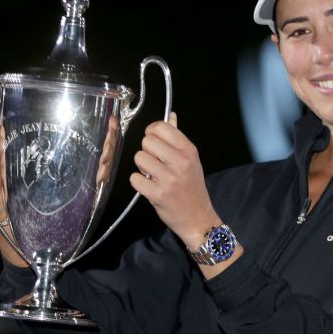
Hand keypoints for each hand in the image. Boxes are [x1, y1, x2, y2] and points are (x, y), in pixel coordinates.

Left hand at [130, 113, 219, 247]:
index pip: (161, 127)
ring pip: (139, 158)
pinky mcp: (157, 194)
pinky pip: (135, 178)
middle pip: (147, 141)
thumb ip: (178, 139)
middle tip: (155, 162)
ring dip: (142, 167)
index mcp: (188, 150)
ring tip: (153, 175)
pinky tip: (149, 186)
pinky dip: (139, 182)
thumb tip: (171, 116)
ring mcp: (169, 178)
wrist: (197, 217)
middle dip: (147, 151)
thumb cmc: (192, 186)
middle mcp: (180, 162)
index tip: (154, 142)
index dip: (152, 132)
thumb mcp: (191, 160)